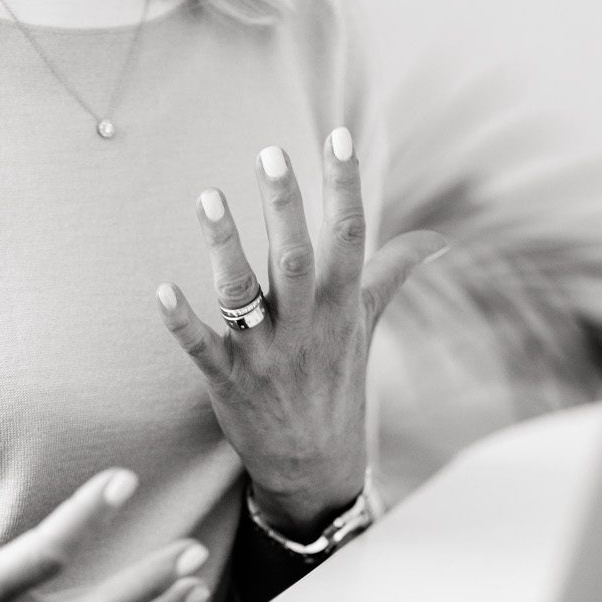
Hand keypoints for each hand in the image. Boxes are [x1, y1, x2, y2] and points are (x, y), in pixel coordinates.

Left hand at [157, 129, 447, 536]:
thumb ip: (393, 272)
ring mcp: (263, 353)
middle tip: (270, 155)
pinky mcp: (226, 379)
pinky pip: (200, 347)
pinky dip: (180, 321)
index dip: (343, 186)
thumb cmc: (338, 382)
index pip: (347, 236)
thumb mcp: (367, 324)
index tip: (336, 136)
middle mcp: (304, 326)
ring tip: (208, 197)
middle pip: (294, 258)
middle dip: (283, 207)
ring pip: (241, 294)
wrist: (313, 465)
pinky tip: (160, 290)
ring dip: (223, 247)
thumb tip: (440, 240)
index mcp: (340, 307)